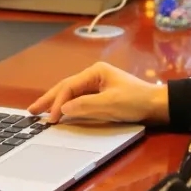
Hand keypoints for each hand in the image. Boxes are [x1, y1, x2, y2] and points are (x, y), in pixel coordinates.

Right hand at [28, 62, 168, 125]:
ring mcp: (98, 85)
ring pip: (71, 93)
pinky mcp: (102, 95)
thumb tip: (63, 109)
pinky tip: (60, 113)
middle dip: (49, 99)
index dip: (57, 103)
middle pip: (66, 87)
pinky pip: (79, 100)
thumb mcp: (110, 104)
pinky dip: (68, 106)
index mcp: (96, 72)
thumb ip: (85, 106)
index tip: (51, 118)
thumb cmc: (137, 101)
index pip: (69, 87)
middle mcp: (94, 75)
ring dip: (56, 103)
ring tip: (40, 111)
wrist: (158, 106)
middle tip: (31, 110)